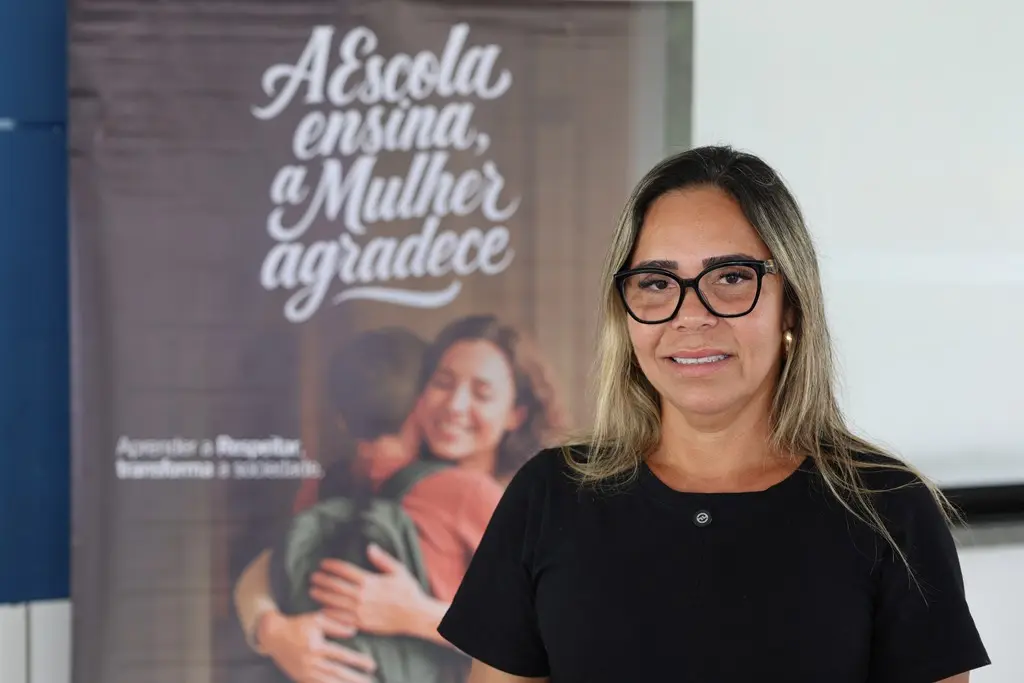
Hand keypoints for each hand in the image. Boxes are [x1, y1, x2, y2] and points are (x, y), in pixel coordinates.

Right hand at [258, 610, 376, 682]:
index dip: (358, 661)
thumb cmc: (298, 624)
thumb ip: (336, 625)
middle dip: (355, 679)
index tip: (372, 664)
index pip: (341, 656)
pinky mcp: (300, 678)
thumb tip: (354, 631)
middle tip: (371, 681)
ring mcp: (304, 673)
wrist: (273, 636)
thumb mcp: (317, 619)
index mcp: (316, 647)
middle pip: (337, 673)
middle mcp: (310, 662)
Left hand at [310, 544, 427, 636]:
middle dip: (322, 580)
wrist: (415, 615)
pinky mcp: (362, 623)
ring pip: (335, 602)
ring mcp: (361, 610)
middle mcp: (362, 595)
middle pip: (336, 586)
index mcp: (370, 580)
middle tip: (313, 577)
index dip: (332, 566)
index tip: (323, 564)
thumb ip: (382, 559)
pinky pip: (341, 618)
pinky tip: (322, 610)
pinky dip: (329, 614)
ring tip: (312, 591)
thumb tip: (369, 547)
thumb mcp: (398, 570)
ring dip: (322, 596)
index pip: (345, 570)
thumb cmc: (408, 591)